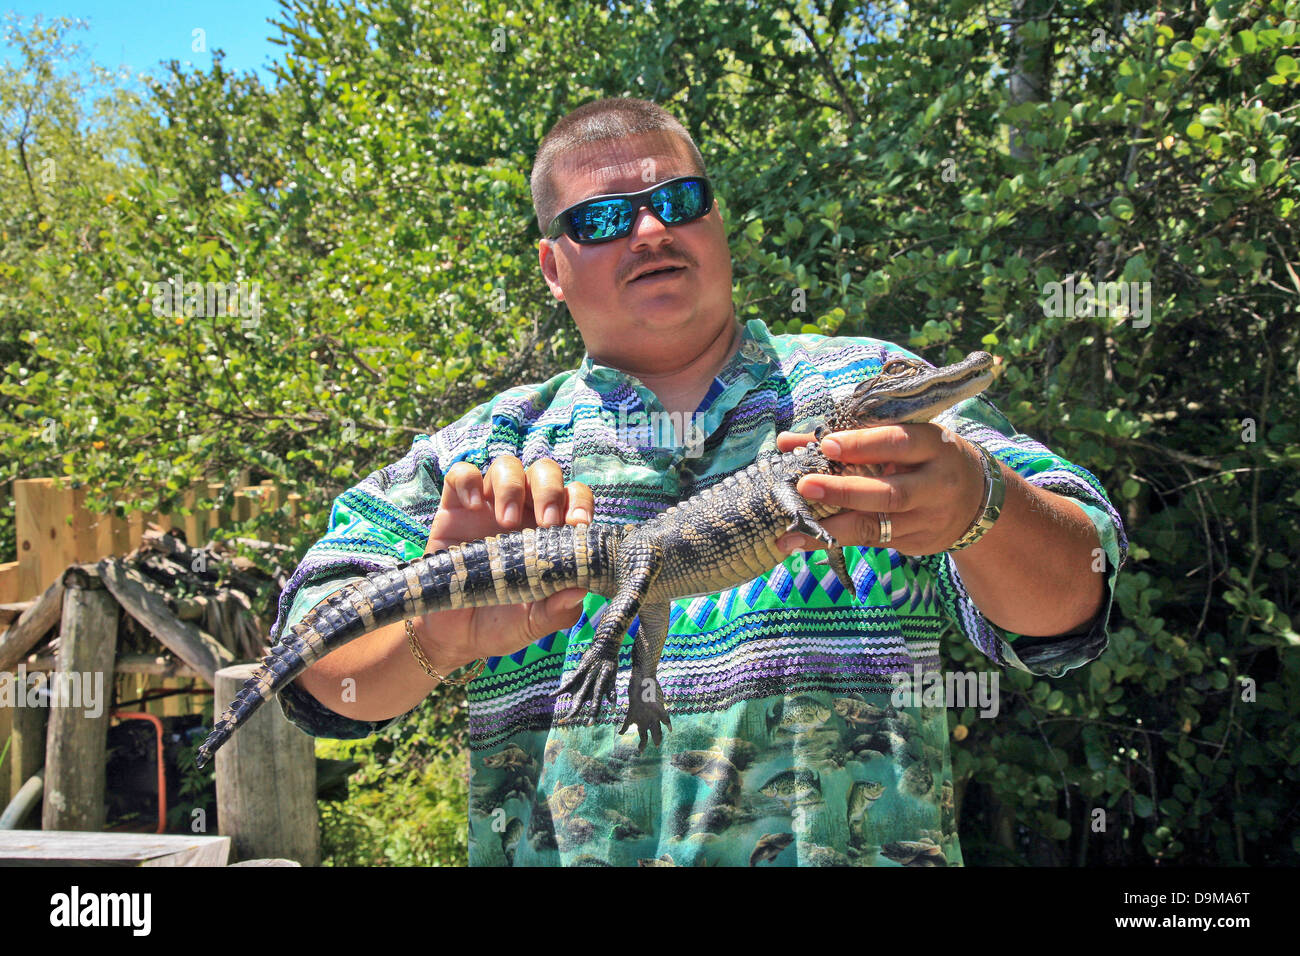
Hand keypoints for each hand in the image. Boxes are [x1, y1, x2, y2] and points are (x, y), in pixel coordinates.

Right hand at [412, 455, 593, 673]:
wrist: (452, 636)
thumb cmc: (501, 623)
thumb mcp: (534, 622)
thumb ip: (559, 609)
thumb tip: (582, 589)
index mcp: (550, 531)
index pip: (574, 497)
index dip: (580, 503)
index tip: (577, 525)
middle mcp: (523, 511)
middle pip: (544, 472)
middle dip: (549, 489)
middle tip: (545, 522)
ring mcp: (488, 506)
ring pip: (506, 466)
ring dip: (512, 485)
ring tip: (506, 522)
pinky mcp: (453, 508)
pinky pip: (460, 474)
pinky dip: (467, 481)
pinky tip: (471, 507)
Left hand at [773, 424, 988, 555]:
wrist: (978, 499)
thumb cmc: (924, 457)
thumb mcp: (901, 438)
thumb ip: (847, 439)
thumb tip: (787, 441)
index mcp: (933, 445)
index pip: (897, 443)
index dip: (862, 444)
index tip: (826, 444)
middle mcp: (935, 484)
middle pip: (889, 492)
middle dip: (844, 491)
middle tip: (804, 487)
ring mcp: (927, 519)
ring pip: (877, 527)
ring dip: (831, 531)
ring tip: (790, 536)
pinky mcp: (917, 543)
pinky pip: (873, 543)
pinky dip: (836, 542)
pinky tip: (805, 543)